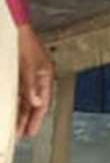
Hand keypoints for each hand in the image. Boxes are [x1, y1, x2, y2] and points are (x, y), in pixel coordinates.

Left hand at [16, 24, 52, 139]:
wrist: (15, 27)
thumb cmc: (23, 40)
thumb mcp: (28, 65)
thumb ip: (32, 85)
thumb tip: (36, 102)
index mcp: (46, 75)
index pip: (43, 103)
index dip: (37, 119)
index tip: (30, 132)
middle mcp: (38, 77)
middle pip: (34, 104)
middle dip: (28, 119)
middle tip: (22, 134)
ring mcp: (28, 76)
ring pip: (25, 100)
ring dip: (21, 113)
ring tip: (15, 127)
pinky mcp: (19, 73)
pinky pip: (18, 93)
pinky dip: (15, 103)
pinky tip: (11, 109)